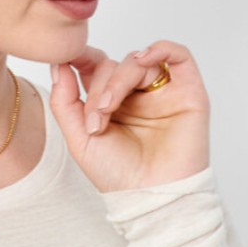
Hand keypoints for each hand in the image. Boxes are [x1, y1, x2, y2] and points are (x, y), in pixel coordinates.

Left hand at [50, 41, 209, 192]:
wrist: (151, 198)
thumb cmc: (119, 177)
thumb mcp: (79, 139)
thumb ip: (64, 102)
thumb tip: (58, 64)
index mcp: (113, 105)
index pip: (97, 67)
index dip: (82, 58)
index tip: (66, 59)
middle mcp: (138, 96)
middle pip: (114, 65)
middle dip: (99, 87)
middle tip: (96, 117)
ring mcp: (163, 93)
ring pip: (138, 61)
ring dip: (118, 79)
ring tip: (108, 109)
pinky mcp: (188, 94)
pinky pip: (179, 55)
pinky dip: (160, 48)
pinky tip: (142, 59)